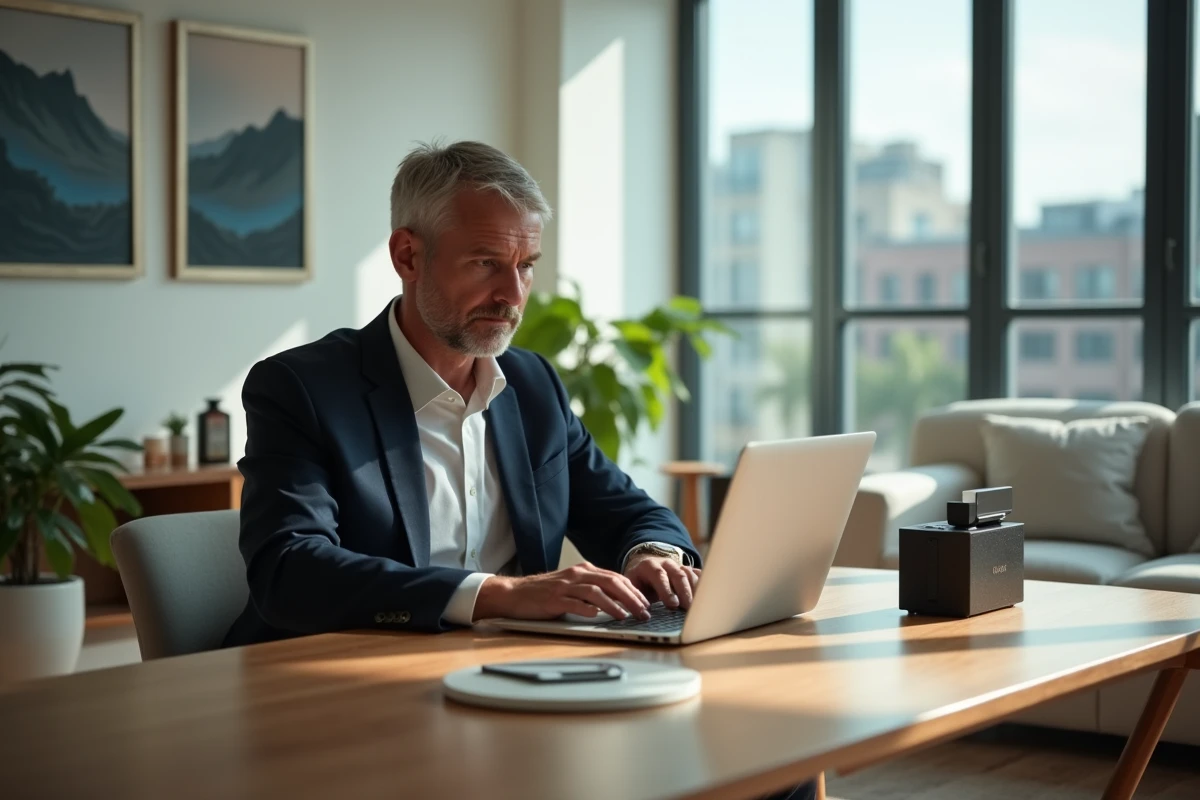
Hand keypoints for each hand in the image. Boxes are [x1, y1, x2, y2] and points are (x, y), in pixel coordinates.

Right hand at [473, 562, 651, 621]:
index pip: (615, 577)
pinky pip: (574, 602)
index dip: (633, 590)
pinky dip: (587, 609)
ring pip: (596, 591)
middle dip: (630, 597)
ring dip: (614, 604)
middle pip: (610, 582)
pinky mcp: (553, 599)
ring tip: (626, 616)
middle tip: (643, 611)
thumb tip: (618, 601)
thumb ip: (592, 590)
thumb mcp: (573, 586)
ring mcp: (565, 586)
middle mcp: (577, 575)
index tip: (646, 603)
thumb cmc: (545, 593)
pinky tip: (597, 616)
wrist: (516, 593)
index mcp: (584, 570)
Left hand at [623, 554, 701, 610]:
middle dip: (684, 592)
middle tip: (688, 608)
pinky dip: (704, 584)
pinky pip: (698, 575)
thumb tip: (639, 613)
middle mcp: (666, 564)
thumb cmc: (638, 582)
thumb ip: (635, 597)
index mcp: (649, 566)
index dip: (666, 590)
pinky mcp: (688, 571)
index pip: (659, 575)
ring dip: (695, 591)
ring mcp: (679, 566)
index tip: (673, 605)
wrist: (645, 568)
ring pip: (690, 575)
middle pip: (679, 575)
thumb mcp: (631, 587)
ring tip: (698, 607)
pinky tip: (707, 596)